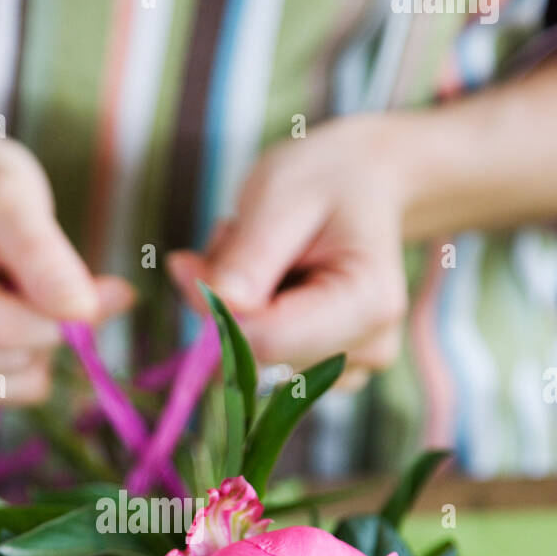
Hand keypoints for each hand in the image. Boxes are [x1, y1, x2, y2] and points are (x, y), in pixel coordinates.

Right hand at [0, 120, 133, 401]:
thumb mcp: (6, 191)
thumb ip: (40, 252)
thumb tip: (81, 312)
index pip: (7, 332)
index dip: (70, 314)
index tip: (113, 287)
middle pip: (16, 361)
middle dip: (48, 319)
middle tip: (41, 267)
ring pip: (22, 386)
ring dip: (40, 338)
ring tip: (12, 284)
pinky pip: (15, 391)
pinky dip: (28, 354)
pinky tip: (3, 309)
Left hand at [167, 115, 408, 389]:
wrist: (364, 185)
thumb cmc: (327, 181)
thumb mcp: (280, 195)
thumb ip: (249, 256)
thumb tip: (218, 305)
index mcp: (368, 303)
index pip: (268, 342)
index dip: (215, 311)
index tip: (187, 264)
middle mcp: (368, 348)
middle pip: (257, 356)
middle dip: (228, 303)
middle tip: (236, 240)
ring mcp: (350, 367)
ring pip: (251, 361)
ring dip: (236, 310)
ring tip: (262, 254)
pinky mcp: (327, 374)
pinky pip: (259, 362)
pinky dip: (248, 323)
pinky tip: (270, 282)